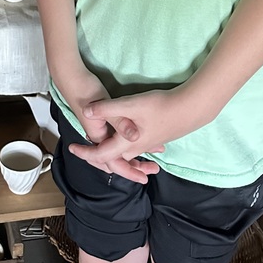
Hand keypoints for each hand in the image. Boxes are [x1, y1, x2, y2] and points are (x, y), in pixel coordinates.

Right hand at [58, 72, 159, 184]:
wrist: (70, 76)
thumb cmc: (86, 90)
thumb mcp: (106, 105)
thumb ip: (120, 122)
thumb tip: (135, 137)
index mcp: (98, 136)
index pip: (113, 162)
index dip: (129, 172)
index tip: (143, 178)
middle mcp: (98, 137)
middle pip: (115, 160)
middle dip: (132, 168)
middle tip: (150, 172)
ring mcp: (99, 129)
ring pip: (116, 151)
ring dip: (131, 158)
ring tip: (148, 161)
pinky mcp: (102, 121)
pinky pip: (116, 139)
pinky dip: (127, 144)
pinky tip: (138, 140)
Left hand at [69, 87, 206, 169]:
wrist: (190, 109)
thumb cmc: (160, 106)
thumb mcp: (130, 104)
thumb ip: (107, 108)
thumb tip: (86, 111)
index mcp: (127, 143)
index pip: (102, 154)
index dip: (85, 152)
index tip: (72, 147)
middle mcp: (136, 147)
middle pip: (113, 158)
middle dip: (98, 156)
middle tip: (84, 149)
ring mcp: (147, 143)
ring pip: (125, 153)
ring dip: (113, 153)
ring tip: (101, 147)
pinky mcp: (155, 136)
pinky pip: (135, 147)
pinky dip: (126, 147)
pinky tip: (127, 137)